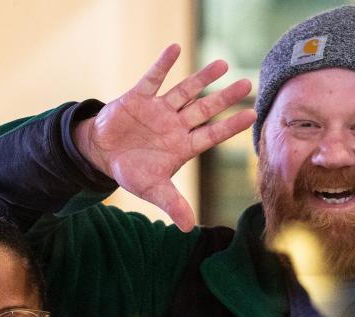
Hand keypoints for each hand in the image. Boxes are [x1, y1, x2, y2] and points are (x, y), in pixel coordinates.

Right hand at [74, 43, 255, 230]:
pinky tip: (174, 49)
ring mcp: (159, 110)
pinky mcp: (138, 98)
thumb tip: (190, 229)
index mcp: (182, 146)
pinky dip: (162, 65)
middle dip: (225, 98)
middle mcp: (175, 125)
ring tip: (222, 64)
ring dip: (201, 78)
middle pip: (205, 109)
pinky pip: (152, 79)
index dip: (231, 126)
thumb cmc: (131, 171)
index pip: (212, 135)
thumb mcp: (153, 190)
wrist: (102, 154)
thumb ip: (173, 205)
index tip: (252, 115)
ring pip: (185, 91)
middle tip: (248, 83)